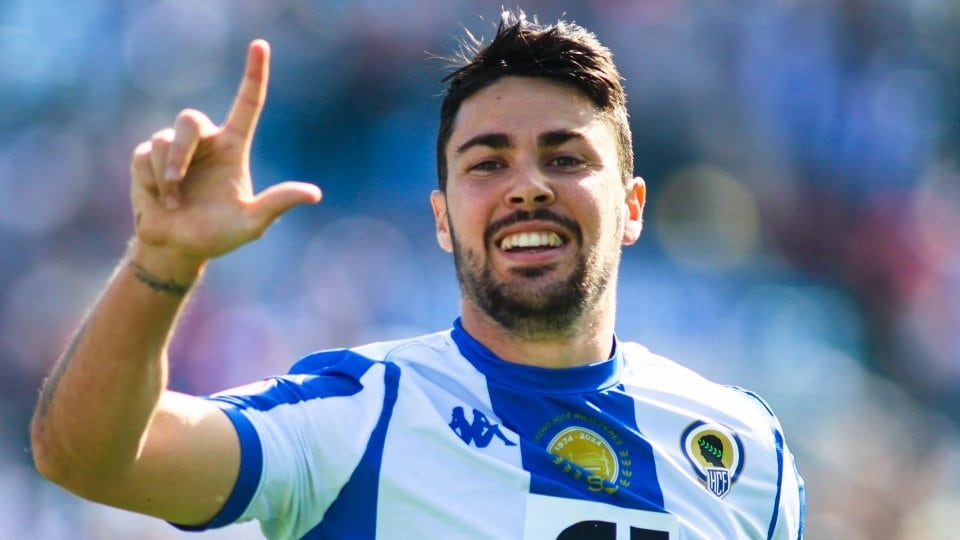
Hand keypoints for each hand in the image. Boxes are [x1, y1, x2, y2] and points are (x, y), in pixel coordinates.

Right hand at [130, 39, 321, 268]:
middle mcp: (206, 141)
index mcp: (233, 147)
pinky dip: (153, 183)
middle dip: (181, 149)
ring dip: (167, 175)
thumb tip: (314, 194)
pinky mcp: (147, 156)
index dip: (254, 74)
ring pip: (165, 140)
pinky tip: (161, 200)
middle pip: (190, 118)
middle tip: (176, 180)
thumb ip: (277, 204)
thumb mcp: (251, 223)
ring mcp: (175, 147)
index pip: (247, 104)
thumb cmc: (218, 234)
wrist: (178, 247)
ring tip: (175, 202)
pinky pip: (146, 156)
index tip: (260, 45)